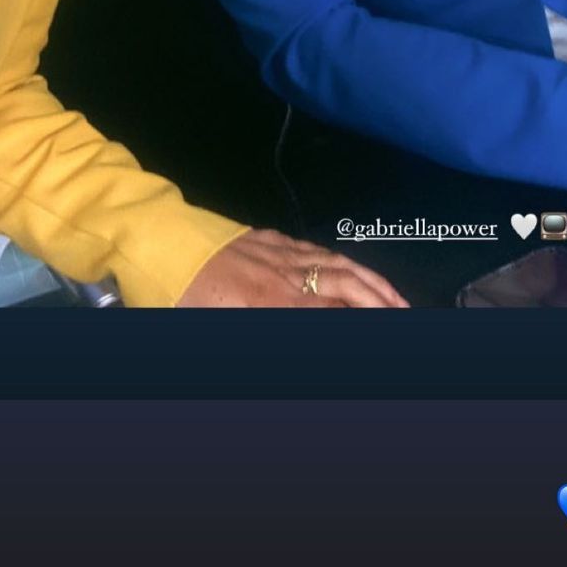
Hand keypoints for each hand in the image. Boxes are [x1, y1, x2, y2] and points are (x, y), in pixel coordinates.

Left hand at [176, 229, 407, 307]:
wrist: (158, 249)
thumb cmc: (183, 299)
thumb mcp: (229, 327)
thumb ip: (284, 324)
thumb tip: (320, 315)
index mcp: (277, 302)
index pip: (339, 308)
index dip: (372, 315)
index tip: (396, 321)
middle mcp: (285, 275)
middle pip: (347, 285)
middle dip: (382, 299)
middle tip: (407, 312)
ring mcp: (276, 253)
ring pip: (335, 263)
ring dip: (370, 279)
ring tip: (393, 295)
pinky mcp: (264, 239)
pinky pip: (311, 248)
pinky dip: (337, 259)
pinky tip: (349, 266)